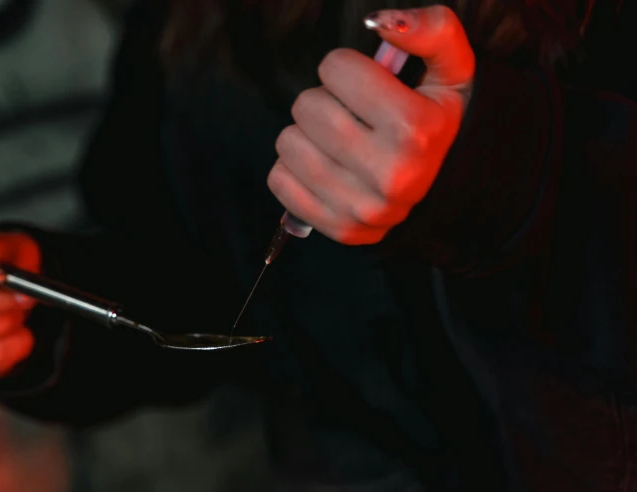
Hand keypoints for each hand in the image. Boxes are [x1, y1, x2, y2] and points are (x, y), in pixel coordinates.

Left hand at [268, 5, 474, 244]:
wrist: (450, 191)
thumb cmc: (438, 124)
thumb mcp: (453, 72)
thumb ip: (432, 31)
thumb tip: (379, 22)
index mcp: (415, 130)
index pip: (335, 68)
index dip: (346, 70)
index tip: (364, 86)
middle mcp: (388, 175)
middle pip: (306, 106)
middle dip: (324, 101)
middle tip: (349, 114)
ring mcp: (360, 207)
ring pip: (288, 142)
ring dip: (306, 135)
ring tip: (337, 142)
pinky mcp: (337, 228)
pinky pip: (278, 180)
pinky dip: (294, 169)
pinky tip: (325, 168)